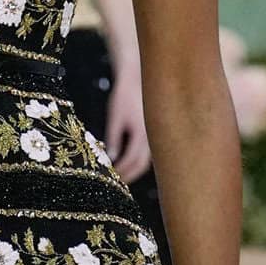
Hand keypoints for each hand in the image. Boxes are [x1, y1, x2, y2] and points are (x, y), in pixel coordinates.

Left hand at [103, 63, 151, 180]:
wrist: (137, 78)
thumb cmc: (123, 95)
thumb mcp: (115, 117)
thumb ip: (114, 138)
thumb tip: (112, 160)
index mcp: (141, 133)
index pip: (131, 160)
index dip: (121, 172)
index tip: (111, 180)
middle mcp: (151, 136)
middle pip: (142, 165)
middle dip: (129, 176)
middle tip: (116, 186)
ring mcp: (154, 135)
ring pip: (147, 160)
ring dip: (134, 171)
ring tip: (122, 179)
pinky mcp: (153, 133)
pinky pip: (148, 153)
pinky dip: (138, 162)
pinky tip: (129, 165)